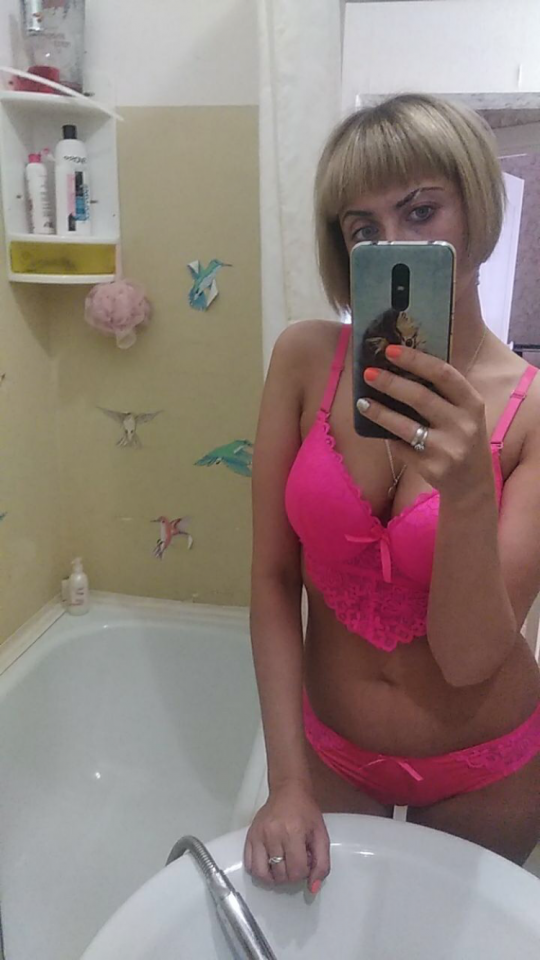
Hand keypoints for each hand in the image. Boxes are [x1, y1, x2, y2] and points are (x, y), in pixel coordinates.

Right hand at [244, 780, 329, 892]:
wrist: (288, 791)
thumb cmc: (306, 812)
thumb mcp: (321, 835)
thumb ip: (322, 864)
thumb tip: (313, 887)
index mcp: (293, 832)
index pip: (297, 871)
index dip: (305, 872)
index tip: (306, 861)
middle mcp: (273, 834)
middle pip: (280, 875)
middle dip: (291, 873)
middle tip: (295, 859)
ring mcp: (259, 835)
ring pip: (263, 874)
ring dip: (275, 876)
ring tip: (282, 865)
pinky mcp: (249, 836)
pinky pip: (250, 865)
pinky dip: (260, 871)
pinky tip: (270, 862)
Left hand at [356, 344, 492, 499]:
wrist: (472, 484)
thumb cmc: (462, 438)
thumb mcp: (464, 413)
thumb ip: (442, 393)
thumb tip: (399, 367)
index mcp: (472, 403)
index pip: (443, 374)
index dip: (416, 360)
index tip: (390, 350)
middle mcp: (463, 425)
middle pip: (421, 397)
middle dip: (391, 383)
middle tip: (369, 373)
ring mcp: (448, 449)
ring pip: (405, 426)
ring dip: (379, 412)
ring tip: (362, 402)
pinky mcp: (432, 468)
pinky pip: (401, 448)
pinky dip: (388, 437)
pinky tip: (377, 429)